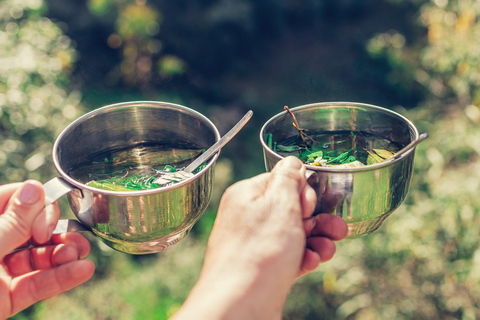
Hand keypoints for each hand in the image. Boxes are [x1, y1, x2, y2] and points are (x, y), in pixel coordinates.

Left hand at [0, 180, 94, 318]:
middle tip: (68, 237)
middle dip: (56, 231)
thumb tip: (35, 189)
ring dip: (64, 254)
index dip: (36, 203)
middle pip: (32, 227)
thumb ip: (10, 222)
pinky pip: (39, 284)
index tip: (45, 219)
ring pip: (40, 256)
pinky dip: (62, 278)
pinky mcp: (8, 298)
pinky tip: (83, 270)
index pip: (15, 198)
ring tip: (80, 252)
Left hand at [173, 156, 346, 319]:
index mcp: (247, 195)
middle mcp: (249, 217)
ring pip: (294, 234)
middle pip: (291, 208)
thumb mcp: (279, 204)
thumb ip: (288, 179)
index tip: (310, 206)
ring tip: (329, 248)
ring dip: (316, 239)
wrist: (239, 306)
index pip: (281, 180)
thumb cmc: (258, 253)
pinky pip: (289, 256)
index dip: (302, 191)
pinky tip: (311, 262)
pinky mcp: (263, 268)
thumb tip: (293, 162)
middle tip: (337, 226)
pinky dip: (304, 257)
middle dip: (318, 217)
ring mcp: (256, 243)